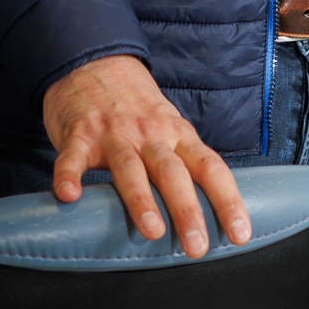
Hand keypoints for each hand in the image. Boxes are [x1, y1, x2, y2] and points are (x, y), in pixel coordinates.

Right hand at [43, 54, 251, 258]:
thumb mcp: (169, 126)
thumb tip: (211, 213)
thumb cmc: (136, 106)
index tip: (240, 234)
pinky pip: (72, 158)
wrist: (92, 60)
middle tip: (197, 247)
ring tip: (152, 230)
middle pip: (172, 171)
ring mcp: (112, 134)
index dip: (228, 200)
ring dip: (141, 199)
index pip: (210, 167)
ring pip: (129, 167)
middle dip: (187, 210)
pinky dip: (68, 176)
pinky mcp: (78, 135)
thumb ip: (185, 162)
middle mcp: (148, 134)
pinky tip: (69, 195)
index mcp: (177, 134)